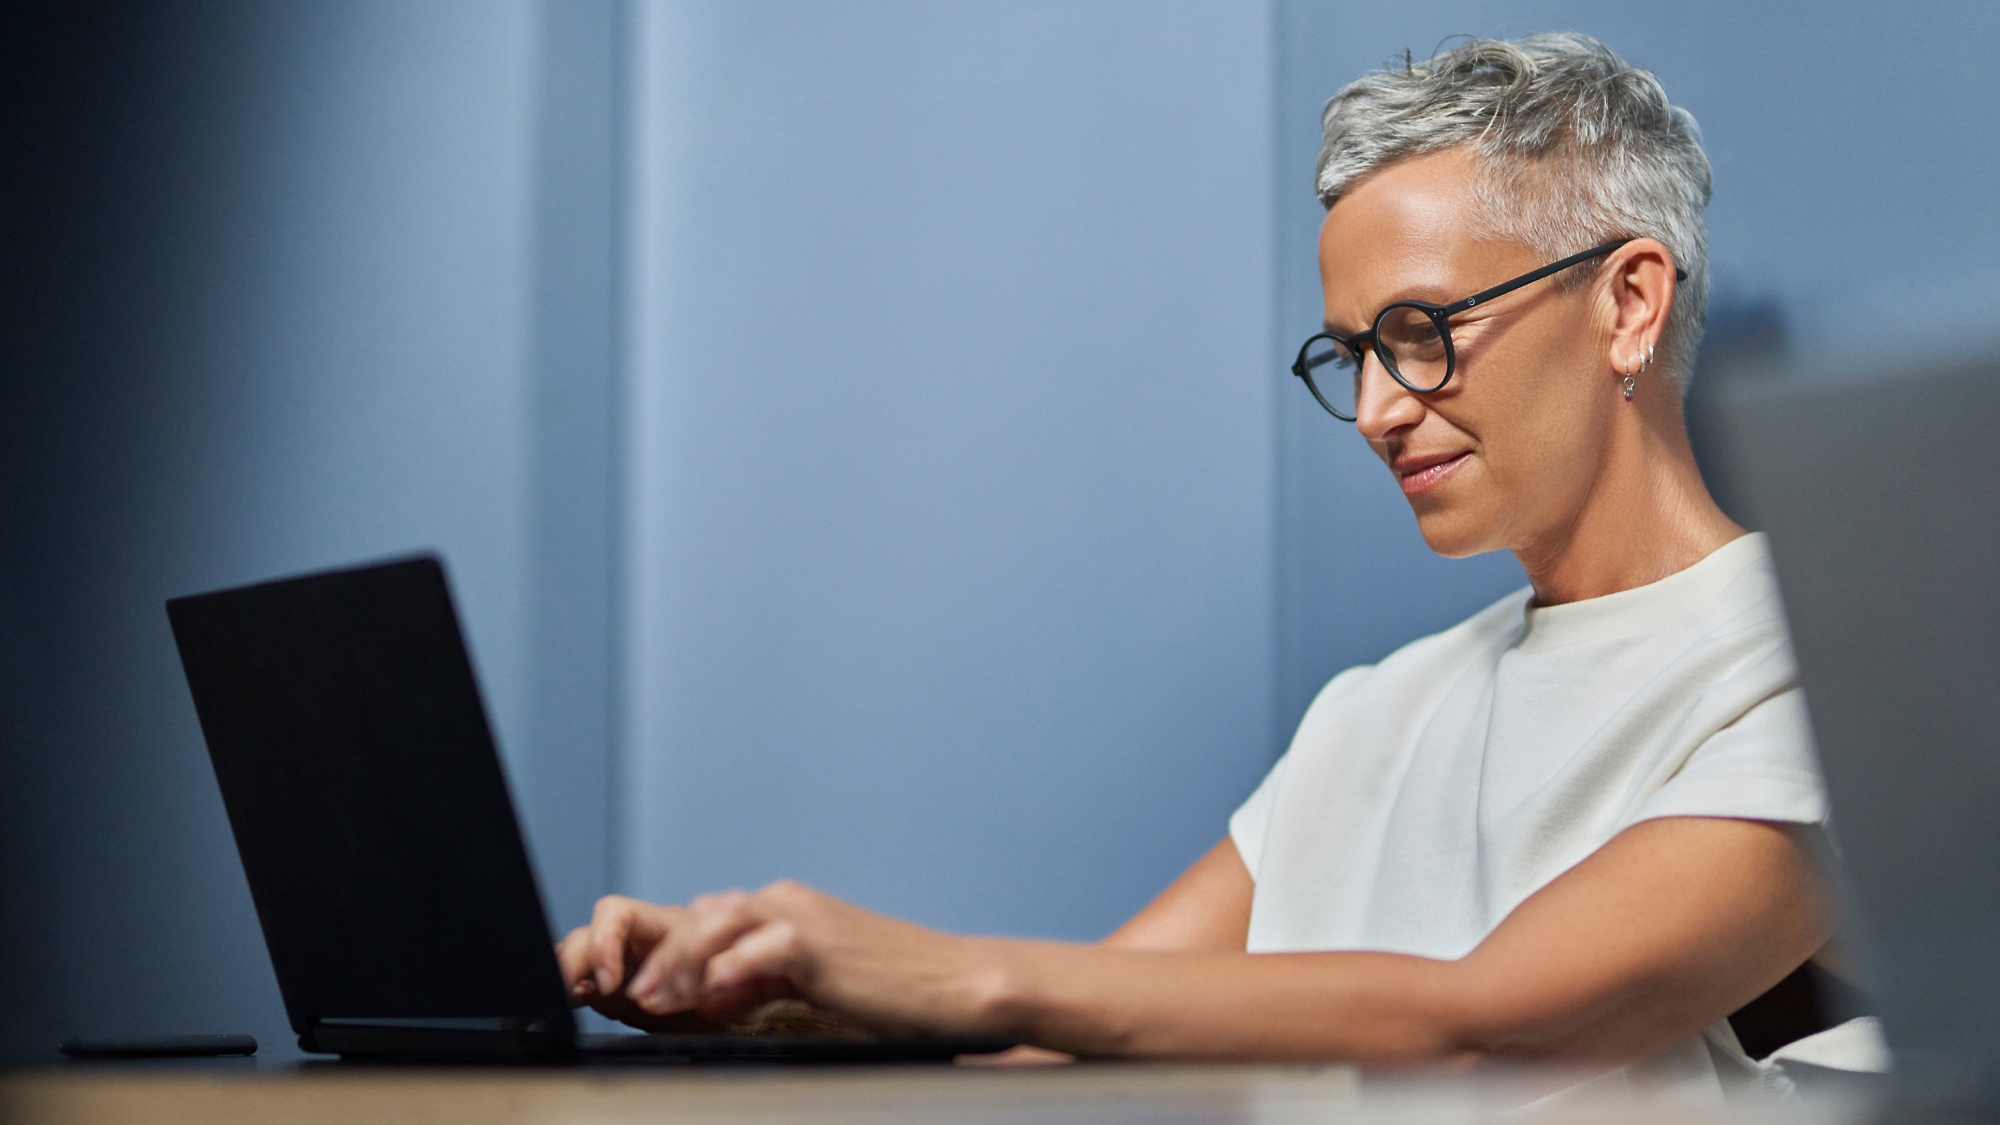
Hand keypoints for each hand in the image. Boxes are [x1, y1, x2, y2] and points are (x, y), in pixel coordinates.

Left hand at [557, 882, 1007, 1036]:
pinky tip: (710, 997)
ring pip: (722, 923)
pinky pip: (763, 949)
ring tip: (656, 997)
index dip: (672, 949)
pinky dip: (731, 970)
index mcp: (789, 908)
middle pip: (706, 916)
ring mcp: (807, 920)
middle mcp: (792, 903)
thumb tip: (712, 992)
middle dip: (663, 954)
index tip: (643, 986)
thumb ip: (764, 977)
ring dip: (682, 961)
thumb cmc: (892, 988)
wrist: (956, 983)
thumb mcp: (816, 980)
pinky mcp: (823, 946)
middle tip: (633, 994)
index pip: (712, 917)